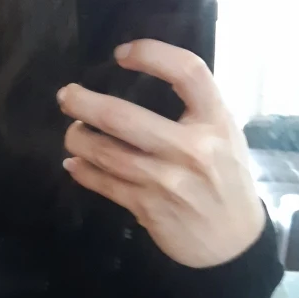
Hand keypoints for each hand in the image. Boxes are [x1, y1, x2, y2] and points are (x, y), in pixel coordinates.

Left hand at [57, 39, 264, 268]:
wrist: (233, 242)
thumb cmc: (227, 183)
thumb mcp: (226, 138)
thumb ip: (196, 113)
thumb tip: (144, 94)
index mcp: (216, 122)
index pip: (187, 73)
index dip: (152, 55)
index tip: (121, 54)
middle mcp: (192, 149)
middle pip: (125, 118)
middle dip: (86, 104)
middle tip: (66, 96)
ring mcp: (167, 181)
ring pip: (108, 154)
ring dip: (79, 140)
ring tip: (72, 132)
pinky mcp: (148, 208)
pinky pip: (106, 185)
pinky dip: (84, 172)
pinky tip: (73, 163)